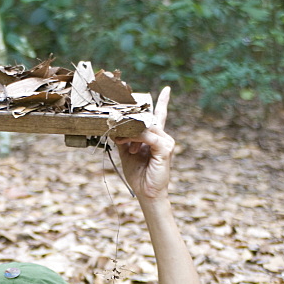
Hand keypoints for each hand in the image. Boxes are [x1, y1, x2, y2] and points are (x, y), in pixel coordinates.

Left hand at [112, 86, 174, 200]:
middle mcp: (163, 137)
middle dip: (130, 121)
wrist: (146, 193)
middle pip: (147, 119)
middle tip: (117, 127)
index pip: (160, 116)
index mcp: (156, 138)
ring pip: (146, 127)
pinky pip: (148, 137)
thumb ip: (124, 138)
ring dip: (130, 132)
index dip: (163, 102)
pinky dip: (136, 139)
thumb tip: (116, 127)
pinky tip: (131, 147)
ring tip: (120, 140)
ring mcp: (166, 142)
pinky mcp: (165, 149)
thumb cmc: (139, 175)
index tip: (167, 89)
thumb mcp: (126, 153)